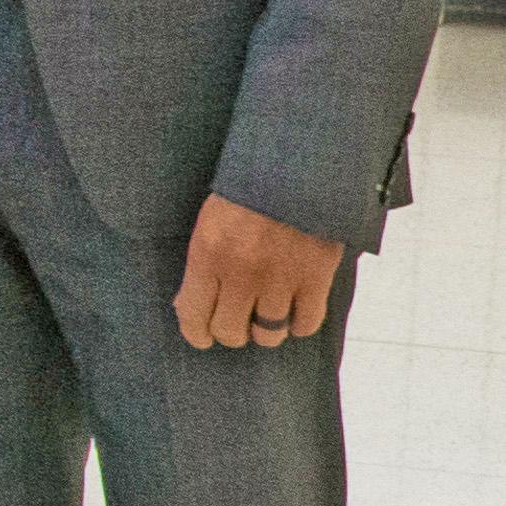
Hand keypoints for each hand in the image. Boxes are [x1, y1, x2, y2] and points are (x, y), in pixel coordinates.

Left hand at [173, 192, 345, 350]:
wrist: (299, 168)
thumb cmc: (248, 192)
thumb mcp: (211, 222)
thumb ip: (202, 264)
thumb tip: (189, 305)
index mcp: (208, 256)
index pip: (194, 314)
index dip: (197, 334)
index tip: (202, 337)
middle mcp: (242, 274)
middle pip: (231, 331)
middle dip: (232, 333)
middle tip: (237, 325)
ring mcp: (281, 278)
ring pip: (268, 333)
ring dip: (265, 332)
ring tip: (266, 321)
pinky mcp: (316, 277)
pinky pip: (307, 322)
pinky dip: (299, 325)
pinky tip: (295, 316)